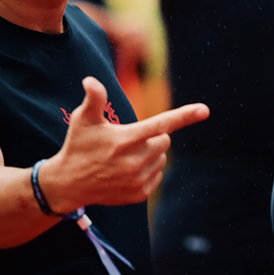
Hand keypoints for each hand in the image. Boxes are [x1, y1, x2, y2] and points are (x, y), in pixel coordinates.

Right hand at [43, 77, 207, 210]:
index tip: (205, 110)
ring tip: (124, 157)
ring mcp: (137, 180)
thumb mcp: (83, 120)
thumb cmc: (78, 146)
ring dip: (150, 153)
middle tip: (128, 140)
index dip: (184, 116)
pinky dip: (148, 169)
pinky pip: (158, 174)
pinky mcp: (139, 194)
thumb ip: (94, 99)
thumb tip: (91, 80)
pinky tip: (126, 171)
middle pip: (164, 140)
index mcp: (124, 140)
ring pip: (162, 157)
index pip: (160, 124)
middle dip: (152, 137)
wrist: (68, 184)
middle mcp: (133, 161)